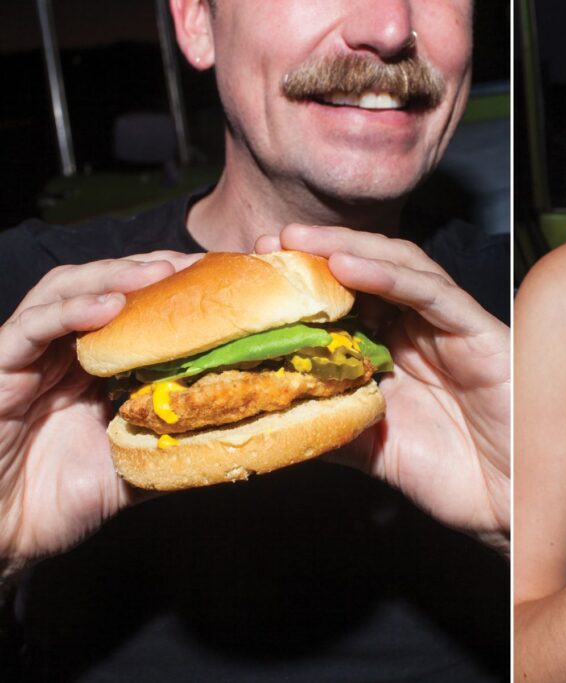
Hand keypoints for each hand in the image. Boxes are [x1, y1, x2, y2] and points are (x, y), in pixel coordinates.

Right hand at [0, 253, 201, 568]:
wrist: (3, 535)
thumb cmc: (58, 504)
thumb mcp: (134, 471)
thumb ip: (173, 449)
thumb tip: (234, 440)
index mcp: (95, 368)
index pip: (134, 310)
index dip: (172, 290)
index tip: (218, 281)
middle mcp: (63, 353)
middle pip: (104, 288)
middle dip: (148, 270)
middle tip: (193, 264)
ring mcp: (30, 357)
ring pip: (67, 292)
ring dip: (114, 276)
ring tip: (158, 272)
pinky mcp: (0, 367)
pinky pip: (32, 327)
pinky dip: (71, 311)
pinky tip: (109, 306)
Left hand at [255, 225, 509, 553]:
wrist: (511, 508)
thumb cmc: (456, 477)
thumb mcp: (371, 449)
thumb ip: (329, 425)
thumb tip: (267, 416)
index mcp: (397, 353)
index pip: (348, 301)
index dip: (304, 284)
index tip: (255, 276)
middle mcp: (422, 332)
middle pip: (370, 272)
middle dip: (319, 253)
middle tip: (269, 245)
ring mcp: (451, 329)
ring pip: (402, 269)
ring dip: (350, 249)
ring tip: (301, 241)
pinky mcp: (481, 332)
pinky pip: (435, 295)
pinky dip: (392, 276)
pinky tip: (351, 266)